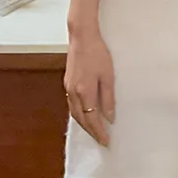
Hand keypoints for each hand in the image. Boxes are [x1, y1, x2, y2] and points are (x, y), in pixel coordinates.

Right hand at [65, 25, 115, 143]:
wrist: (82, 36)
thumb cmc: (97, 53)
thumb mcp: (108, 76)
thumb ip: (108, 98)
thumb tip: (110, 117)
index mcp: (85, 92)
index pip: (92, 120)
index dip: (99, 132)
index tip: (106, 142)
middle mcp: (74, 93)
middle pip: (81, 120)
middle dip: (91, 132)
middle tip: (101, 140)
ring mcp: (69, 88)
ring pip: (75, 114)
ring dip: (84, 125)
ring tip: (94, 131)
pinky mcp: (67, 83)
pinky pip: (72, 106)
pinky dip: (78, 115)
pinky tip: (85, 115)